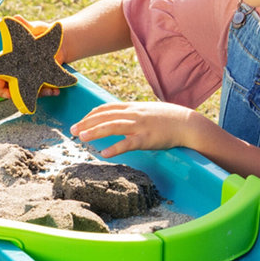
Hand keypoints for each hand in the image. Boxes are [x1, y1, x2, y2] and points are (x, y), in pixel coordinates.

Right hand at [0, 17, 60, 102]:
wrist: (60, 40)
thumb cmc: (43, 33)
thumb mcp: (35, 28)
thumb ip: (25, 25)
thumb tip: (15, 17)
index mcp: (10, 60)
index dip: (2, 89)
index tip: (9, 93)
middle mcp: (18, 72)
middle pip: (14, 92)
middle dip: (23, 97)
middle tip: (34, 94)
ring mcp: (30, 78)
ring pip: (29, 94)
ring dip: (40, 95)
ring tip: (51, 90)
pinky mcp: (41, 81)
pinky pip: (41, 92)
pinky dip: (48, 93)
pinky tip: (56, 90)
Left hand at [70, 101, 198, 157]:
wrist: (187, 123)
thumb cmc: (167, 119)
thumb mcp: (146, 111)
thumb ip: (131, 113)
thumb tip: (117, 117)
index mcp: (132, 107)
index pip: (106, 108)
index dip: (90, 114)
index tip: (80, 121)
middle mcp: (133, 114)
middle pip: (104, 116)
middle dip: (86, 122)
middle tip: (72, 130)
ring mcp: (140, 126)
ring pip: (112, 126)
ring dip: (95, 132)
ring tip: (81, 138)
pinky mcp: (147, 139)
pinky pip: (128, 143)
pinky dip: (115, 148)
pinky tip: (104, 153)